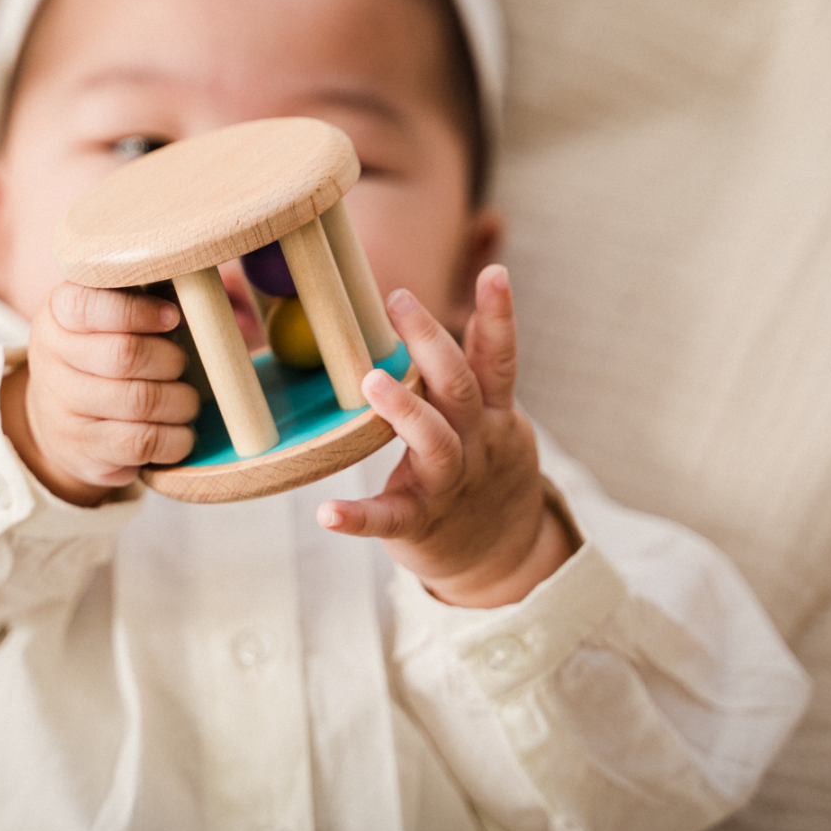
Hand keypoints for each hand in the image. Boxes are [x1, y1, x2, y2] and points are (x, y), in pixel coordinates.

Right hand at [1, 283, 198, 506]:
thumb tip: (195, 298)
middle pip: (126, 355)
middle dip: (170, 359)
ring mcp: (63, 411)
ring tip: (186, 399)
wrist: (56, 422)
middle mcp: (51, 362)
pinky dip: (176, 438)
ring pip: (141, 401)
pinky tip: (180, 431)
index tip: (173, 318)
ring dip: (181, 401)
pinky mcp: (84, 451)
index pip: (90, 306)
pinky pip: (143, 442)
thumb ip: (140, 299)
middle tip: (181, 364)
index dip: (140, 311)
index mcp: (56, 317)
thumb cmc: (97, 355)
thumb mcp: (103, 320)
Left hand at [317, 265, 573, 606]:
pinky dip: (358, 516)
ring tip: (372, 380)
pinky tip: (327, 512)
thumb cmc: (484, 470)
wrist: (503, 558)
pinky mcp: (420, 525)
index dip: (498, 317)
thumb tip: (444, 302)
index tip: (494, 272)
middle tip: (399, 300)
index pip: (498, 360)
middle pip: (460, 389)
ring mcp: (450, 486)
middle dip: (431, 343)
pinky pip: (389, 519)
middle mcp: (477, 445)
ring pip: (436, 444)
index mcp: (493, 415)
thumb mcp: (494, 420)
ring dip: (406, 411)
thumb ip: (471, 371)